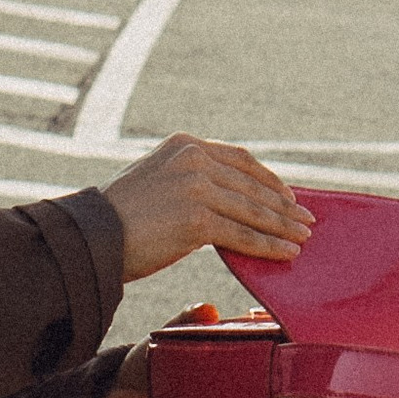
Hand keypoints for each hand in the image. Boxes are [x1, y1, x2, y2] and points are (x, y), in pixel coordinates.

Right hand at [101, 137, 314, 287]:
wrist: (91, 237)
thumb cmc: (119, 218)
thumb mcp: (156, 180)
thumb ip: (189, 180)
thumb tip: (226, 200)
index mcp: (184, 144)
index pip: (240, 159)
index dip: (269, 179)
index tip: (288, 196)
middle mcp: (193, 159)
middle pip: (252, 185)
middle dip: (283, 206)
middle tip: (307, 220)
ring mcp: (196, 187)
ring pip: (252, 211)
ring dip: (283, 227)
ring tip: (303, 238)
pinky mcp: (197, 220)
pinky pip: (243, 235)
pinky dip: (269, 245)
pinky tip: (286, 253)